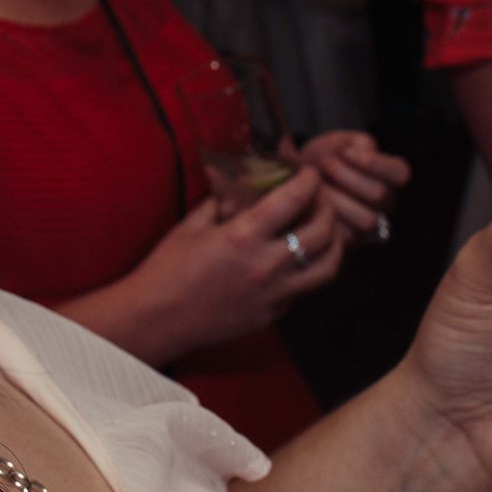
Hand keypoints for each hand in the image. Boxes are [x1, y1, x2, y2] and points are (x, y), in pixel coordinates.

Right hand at [128, 168, 346, 352]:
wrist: (158, 319)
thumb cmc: (167, 269)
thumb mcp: (192, 225)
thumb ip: (221, 200)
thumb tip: (236, 179)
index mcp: (243, 236)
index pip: (294, 199)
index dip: (310, 179)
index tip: (310, 171)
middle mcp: (266, 266)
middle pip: (323, 232)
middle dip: (328, 207)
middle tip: (320, 197)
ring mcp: (273, 295)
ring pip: (327, 267)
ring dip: (334, 243)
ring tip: (326, 230)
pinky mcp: (273, 315)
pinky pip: (304, 290)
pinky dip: (309, 270)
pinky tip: (297, 259)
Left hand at [284, 130, 409, 241]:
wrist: (297, 180)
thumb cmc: (322, 159)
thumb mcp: (337, 143)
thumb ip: (351, 143)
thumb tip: (352, 152)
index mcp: (388, 176)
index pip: (400, 173)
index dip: (376, 163)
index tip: (347, 152)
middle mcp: (384, 202)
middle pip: (379, 194)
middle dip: (346, 176)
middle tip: (325, 164)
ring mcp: (369, 224)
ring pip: (367, 219)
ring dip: (337, 199)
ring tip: (317, 184)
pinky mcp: (350, 241)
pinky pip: (347, 236)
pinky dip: (327, 218)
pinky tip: (314, 203)